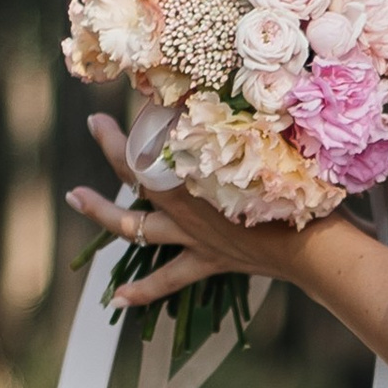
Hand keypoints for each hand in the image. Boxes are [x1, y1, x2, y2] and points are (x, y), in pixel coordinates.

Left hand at [68, 115, 336, 306]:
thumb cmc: (298, 195)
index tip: (138, 89)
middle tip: (94, 122)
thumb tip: (227, 88)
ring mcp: (192, 237)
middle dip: (111, 147)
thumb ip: (245, 121)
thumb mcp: (270, 148)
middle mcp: (183, 209)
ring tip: (75, 198)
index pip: (151, 146)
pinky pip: (169, 279)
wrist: (311, 249)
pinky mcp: (208, 261)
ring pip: (135, 228)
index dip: (139, 118)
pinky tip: (118, 299)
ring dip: (102, 214)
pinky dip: (143, 291)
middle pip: (133, 177)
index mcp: (193, 181)